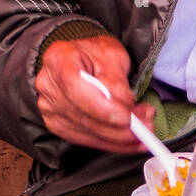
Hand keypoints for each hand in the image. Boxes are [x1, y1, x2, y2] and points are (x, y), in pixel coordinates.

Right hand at [33, 35, 155, 151]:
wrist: (81, 58)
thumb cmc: (96, 53)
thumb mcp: (112, 54)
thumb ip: (116, 80)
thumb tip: (125, 106)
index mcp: (58, 60)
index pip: (77, 90)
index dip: (102, 109)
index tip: (126, 118)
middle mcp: (48, 86)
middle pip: (82, 116)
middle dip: (118, 128)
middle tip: (147, 127)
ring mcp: (50, 108)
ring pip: (86, 132)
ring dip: (119, 138)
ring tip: (144, 134)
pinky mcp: (57, 125)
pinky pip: (85, 139)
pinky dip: (110, 143)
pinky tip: (129, 141)